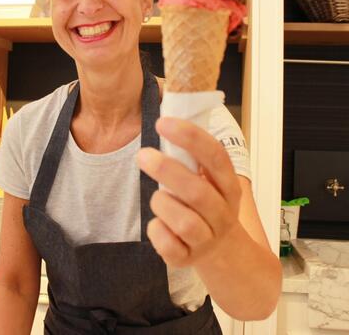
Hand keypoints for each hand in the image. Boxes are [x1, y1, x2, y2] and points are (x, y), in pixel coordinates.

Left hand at [136, 117, 242, 267]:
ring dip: (163, 205)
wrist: (222, 251)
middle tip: (142, 155)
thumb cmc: (205, 204)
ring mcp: (207, 238)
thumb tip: (165, 113)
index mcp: (227, 185)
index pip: (216, 157)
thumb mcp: (207, 179)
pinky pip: (169, 245)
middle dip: (168, 171)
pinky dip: (157, 232)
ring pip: (184, 222)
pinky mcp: (188, 258)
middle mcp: (222, 212)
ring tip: (157, 198)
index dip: (191, 138)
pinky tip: (158, 224)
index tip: (164, 122)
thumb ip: (190, 155)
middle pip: (198, 192)